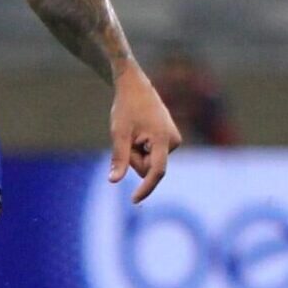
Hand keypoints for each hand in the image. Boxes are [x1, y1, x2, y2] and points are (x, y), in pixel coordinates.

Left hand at [108, 71, 181, 202]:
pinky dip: (142, 149)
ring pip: (149, 162)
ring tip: (135, 132)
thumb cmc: (127, 107)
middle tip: (127, 137)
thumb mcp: (119, 133)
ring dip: (137, 152)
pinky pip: (152, 155)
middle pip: (148, 167)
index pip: (156, 171)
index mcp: (162, 139)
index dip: (146, 188)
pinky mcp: (170, 140)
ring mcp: (173, 141)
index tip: (134, 200)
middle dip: (134, 158)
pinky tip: (140, 132)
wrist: (136, 87)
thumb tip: (114, 181)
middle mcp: (173, 142)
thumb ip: (119, 158)